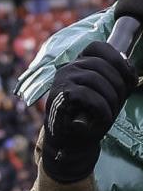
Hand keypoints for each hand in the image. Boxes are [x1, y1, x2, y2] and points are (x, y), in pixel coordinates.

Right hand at [42, 41, 136, 181]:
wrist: (70, 142)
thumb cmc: (90, 118)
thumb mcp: (108, 95)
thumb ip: (116, 80)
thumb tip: (131, 68)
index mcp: (80, 65)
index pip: (98, 47)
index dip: (118, 59)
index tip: (128, 78)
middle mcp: (69, 68)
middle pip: (102, 64)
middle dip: (119, 85)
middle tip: (118, 103)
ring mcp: (62, 80)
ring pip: (96, 79)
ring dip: (110, 99)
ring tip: (109, 113)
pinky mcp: (59, 94)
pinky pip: (88, 95)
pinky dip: (101, 109)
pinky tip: (101, 118)